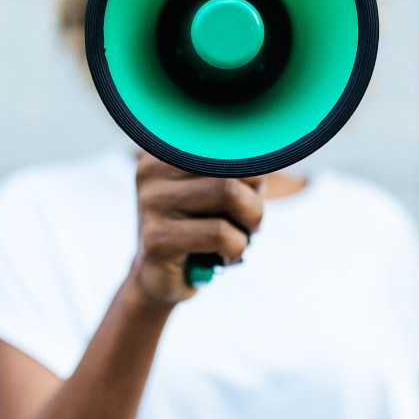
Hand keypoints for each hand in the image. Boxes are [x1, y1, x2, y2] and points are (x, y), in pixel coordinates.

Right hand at [128, 151, 264, 304]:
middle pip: (232, 164)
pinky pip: (221, 234)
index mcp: (166, 149)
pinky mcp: (157, 239)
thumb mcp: (215, 188)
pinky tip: (224, 256)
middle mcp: (152, 170)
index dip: (252, 171)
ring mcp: (151, 204)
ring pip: (230, 194)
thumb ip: (234, 167)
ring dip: (249, 224)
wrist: (160, 277)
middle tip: (248, 222)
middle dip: (254, 199)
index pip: (228, 141)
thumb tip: (268, 155)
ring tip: (239, 237)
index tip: (247, 194)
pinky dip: (236, 248)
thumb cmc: (198, 227)